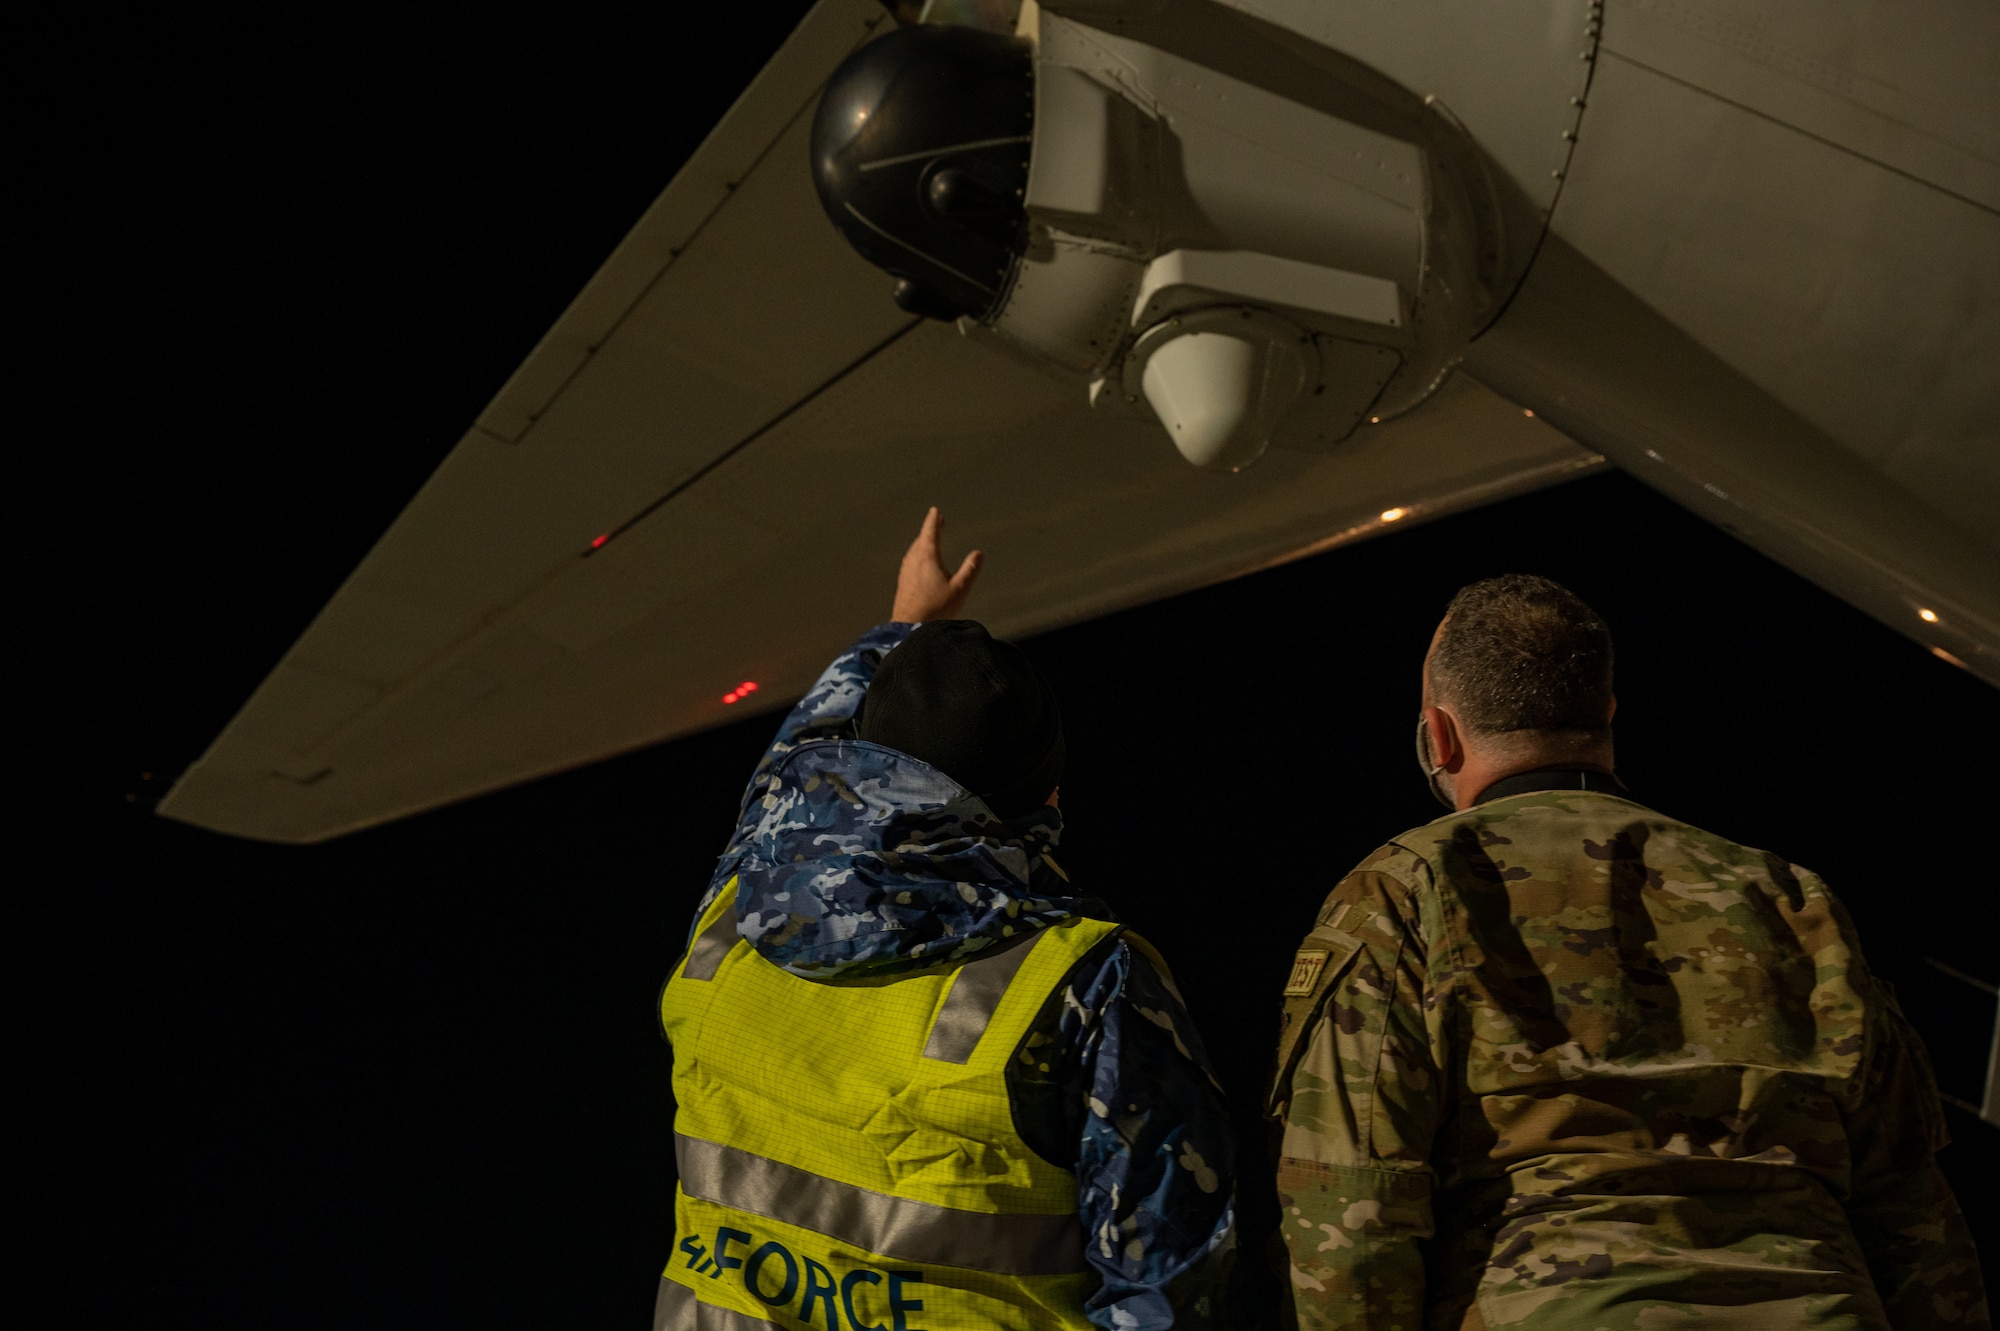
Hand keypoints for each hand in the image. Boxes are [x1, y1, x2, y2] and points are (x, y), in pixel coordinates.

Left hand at [892, 507, 981, 622]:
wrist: (910, 628)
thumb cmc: (936, 609)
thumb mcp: (959, 589)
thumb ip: (970, 570)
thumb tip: (978, 554)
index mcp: (927, 557)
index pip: (930, 533)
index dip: (933, 521)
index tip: (935, 511)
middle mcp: (914, 561)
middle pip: (921, 540)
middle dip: (928, 530)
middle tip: (935, 522)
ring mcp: (906, 571)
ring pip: (914, 550)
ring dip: (922, 542)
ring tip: (928, 540)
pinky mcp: (902, 582)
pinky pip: (910, 561)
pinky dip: (917, 554)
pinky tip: (918, 563)